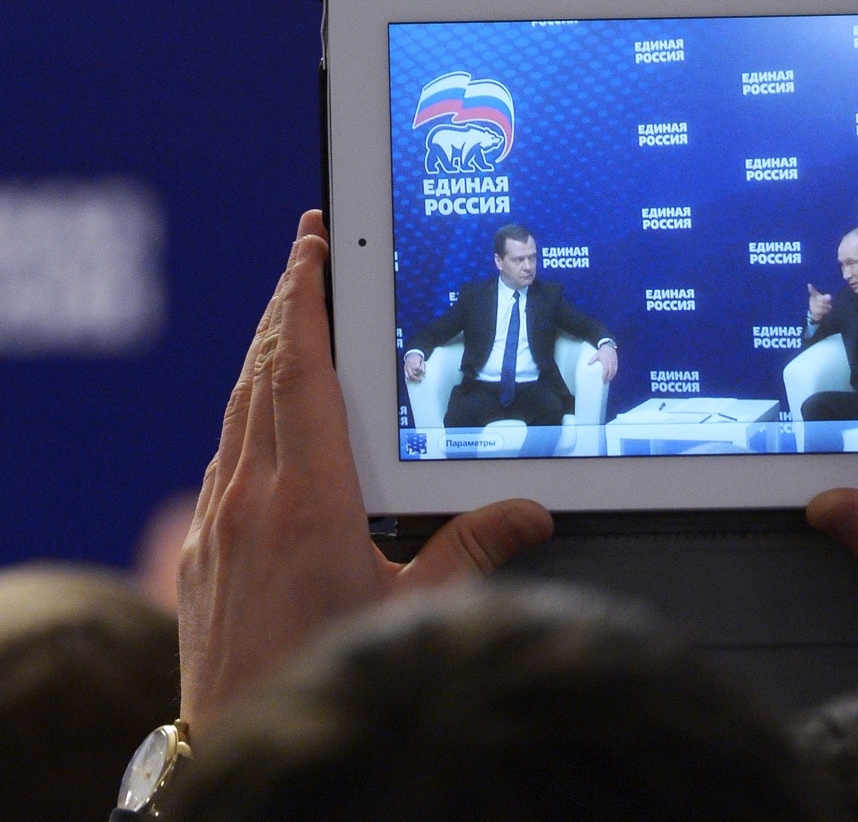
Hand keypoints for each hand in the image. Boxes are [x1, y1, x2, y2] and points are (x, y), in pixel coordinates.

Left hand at [178, 210, 552, 739]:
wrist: (240, 734)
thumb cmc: (325, 671)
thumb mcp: (412, 612)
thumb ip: (472, 551)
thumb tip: (532, 513)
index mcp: (309, 499)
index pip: (300, 371)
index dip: (303, 299)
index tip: (310, 247)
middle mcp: (252, 495)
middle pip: (263, 372)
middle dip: (285, 302)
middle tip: (307, 252)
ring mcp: (218, 518)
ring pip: (238, 408)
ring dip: (265, 352)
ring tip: (291, 312)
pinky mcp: (201, 543)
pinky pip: (225, 452)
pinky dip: (248, 409)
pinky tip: (267, 412)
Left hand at [589, 342, 617, 382]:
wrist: (609, 345)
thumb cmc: (602, 351)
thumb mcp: (596, 355)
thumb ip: (592, 360)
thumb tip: (588, 364)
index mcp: (605, 361)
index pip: (605, 371)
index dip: (605, 376)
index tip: (603, 380)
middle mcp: (610, 362)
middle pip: (610, 372)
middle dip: (608, 378)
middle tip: (606, 382)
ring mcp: (614, 362)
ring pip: (614, 371)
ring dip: (612, 376)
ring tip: (609, 380)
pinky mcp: (616, 361)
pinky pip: (616, 368)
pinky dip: (614, 372)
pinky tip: (613, 375)